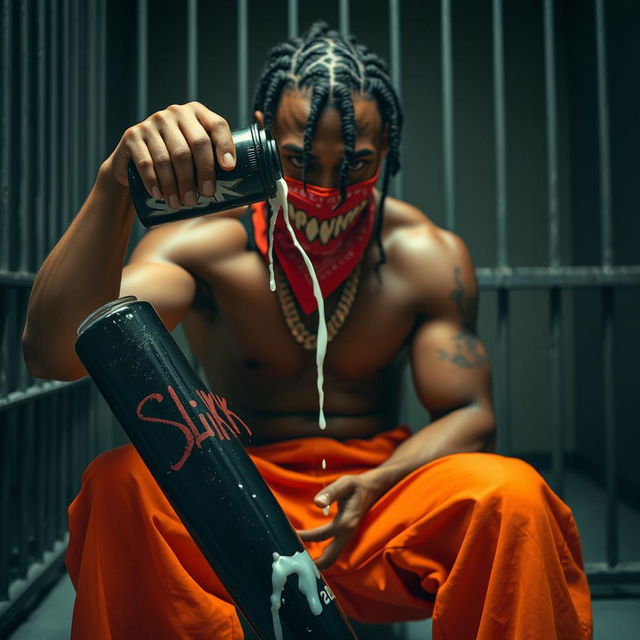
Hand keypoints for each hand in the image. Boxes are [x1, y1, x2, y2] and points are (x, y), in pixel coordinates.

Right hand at [101, 102, 235, 209]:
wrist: (134, 164)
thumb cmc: (177, 166)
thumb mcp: (197, 163)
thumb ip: (218, 179)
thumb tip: (247, 207)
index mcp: (198, 114)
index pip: (217, 125)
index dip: (225, 146)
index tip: (229, 169)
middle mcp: (175, 113)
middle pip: (195, 144)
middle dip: (202, 174)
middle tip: (205, 196)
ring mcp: (152, 123)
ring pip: (170, 156)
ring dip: (177, 184)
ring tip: (182, 204)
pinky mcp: (132, 136)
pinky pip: (146, 161)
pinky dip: (154, 181)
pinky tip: (161, 195)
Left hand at [297, 469, 392, 570]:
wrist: (372, 489)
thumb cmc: (356, 485)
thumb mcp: (345, 484)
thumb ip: (332, 492)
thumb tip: (317, 502)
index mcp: (346, 523)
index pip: (320, 536)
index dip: (303, 537)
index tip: (289, 534)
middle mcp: (347, 535)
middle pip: (329, 559)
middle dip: (312, 564)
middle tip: (293, 562)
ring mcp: (347, 537)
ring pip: (331, 558)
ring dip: (316, 562)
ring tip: (298, 559)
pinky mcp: (346, 536)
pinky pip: (332, 551)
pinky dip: (321, 556)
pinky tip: (308, 552)